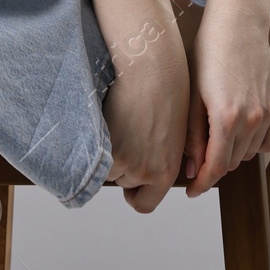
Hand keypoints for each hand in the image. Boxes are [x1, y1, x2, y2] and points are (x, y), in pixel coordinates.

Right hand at [101, 18, 189, 213]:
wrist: (151, 64)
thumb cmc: (166, 87)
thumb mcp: (176, 131)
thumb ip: (164, 157)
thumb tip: (152, 172)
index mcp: (167, 170)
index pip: (145, 205)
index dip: (136, 191)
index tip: (133, 176)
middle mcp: (145, 171)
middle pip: (123, 183)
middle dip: (123, 163)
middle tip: (129, 132)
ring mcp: (123, 160)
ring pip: (107, 168)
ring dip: (109, 151)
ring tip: (121, 121)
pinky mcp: (105, 145)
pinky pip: (93, 156)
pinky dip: (96, 141)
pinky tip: (109, 117)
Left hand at [184, 13, 269, 198]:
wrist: (237, 25)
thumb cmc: (209, 53)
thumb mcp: (193, 96)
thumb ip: (194, 137)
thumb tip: (192, 170)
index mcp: (226, 119)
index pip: (216, 168)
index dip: (202, 184)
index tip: (193, 191)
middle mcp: (252, 119)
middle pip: (233, 162)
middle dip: (215, 163)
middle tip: (201, 154)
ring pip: (251, 152)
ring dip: (235, 151)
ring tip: (220, 133)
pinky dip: (257, 141)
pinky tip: (244, 129)